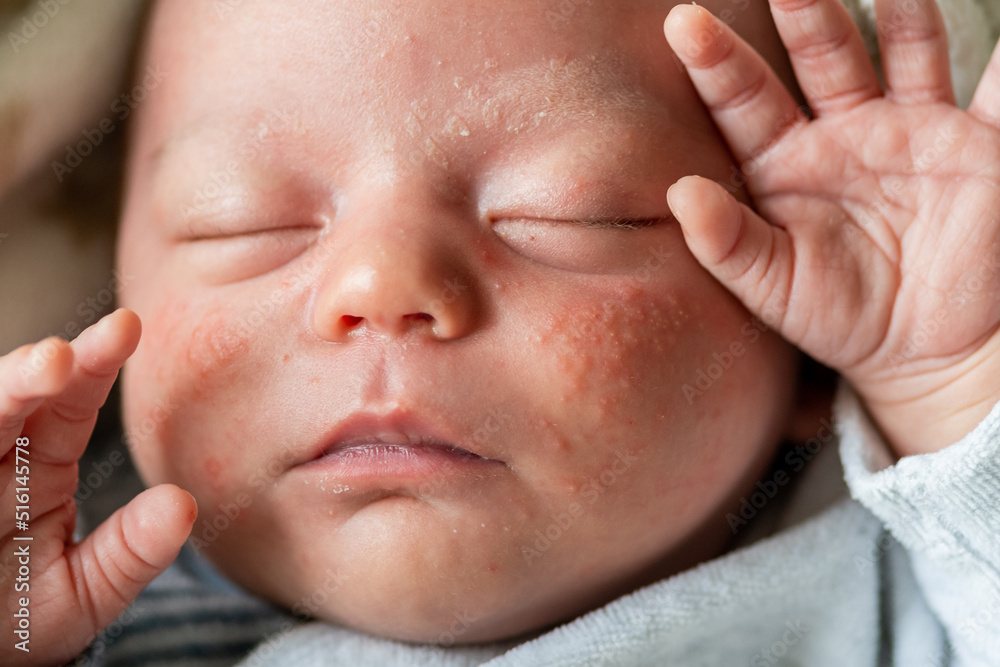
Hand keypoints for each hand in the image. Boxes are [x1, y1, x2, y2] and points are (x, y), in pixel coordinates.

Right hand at [0, 309, 195, 664]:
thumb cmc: (18, 625)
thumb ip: (130, 553)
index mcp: (40, 470)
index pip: (70, 404)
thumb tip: (185, 504)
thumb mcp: (81, 594)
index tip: (128, 327)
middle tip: (63, 356)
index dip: (96, 363)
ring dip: (1, 394)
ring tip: (38, 371)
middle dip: (34, 372)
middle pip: (10, 399)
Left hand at [664, 0, 999, 455]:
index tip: (685, 22)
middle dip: (803, 11)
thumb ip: (727, 244)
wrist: (925, 351)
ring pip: (903, 48)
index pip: (744, 102)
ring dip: (897, 7)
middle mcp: (844, 132)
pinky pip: (998, 87)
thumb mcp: (775, 289)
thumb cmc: (838, 318)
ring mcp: (910, 128)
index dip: (716, 63)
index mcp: (785, 164)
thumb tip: (678, 193)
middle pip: (820, 54)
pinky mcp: (977, 143)